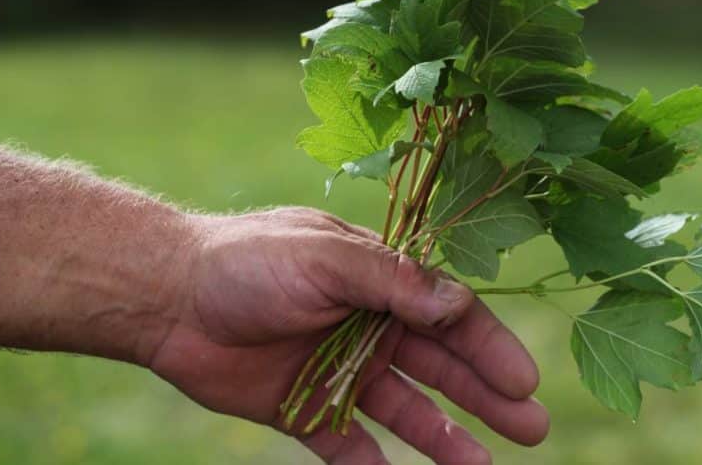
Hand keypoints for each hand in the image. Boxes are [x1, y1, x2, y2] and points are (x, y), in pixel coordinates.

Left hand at [148, 207, 548, 463]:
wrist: (167, 297)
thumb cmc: (250, 261)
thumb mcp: (327, 257)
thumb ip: (392, 281)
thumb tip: (460, 305)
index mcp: (380, 282)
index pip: (451, 315)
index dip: (489, 348)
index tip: (523, 382)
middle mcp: (369, 326)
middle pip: (442, 366)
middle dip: (487, 396)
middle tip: (534, 429)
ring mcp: (339, 370)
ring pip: (405, 410)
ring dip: (445, 436)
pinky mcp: (303, 409)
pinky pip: (348, 445)